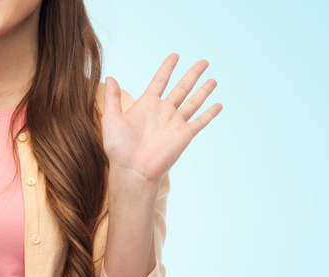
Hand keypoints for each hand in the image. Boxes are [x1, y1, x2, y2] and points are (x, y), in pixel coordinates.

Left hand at [102, 53, 222, 183]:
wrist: (132, 170)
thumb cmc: (118, 147)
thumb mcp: (111, 118)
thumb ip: (112, 98)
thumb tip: (110, 77)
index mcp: (146, 105)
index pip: (160, 81)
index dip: (167, 68)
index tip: (175, 55)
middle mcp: (163, 112)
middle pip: (181, 87)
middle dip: (192, 74)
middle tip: (204, 61)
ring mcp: (174, 123)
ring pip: (193, 102)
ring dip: (203, 91)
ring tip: (212, 80)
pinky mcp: (184, 135)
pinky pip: (199, 122)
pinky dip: (209, 114)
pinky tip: (218, 105)